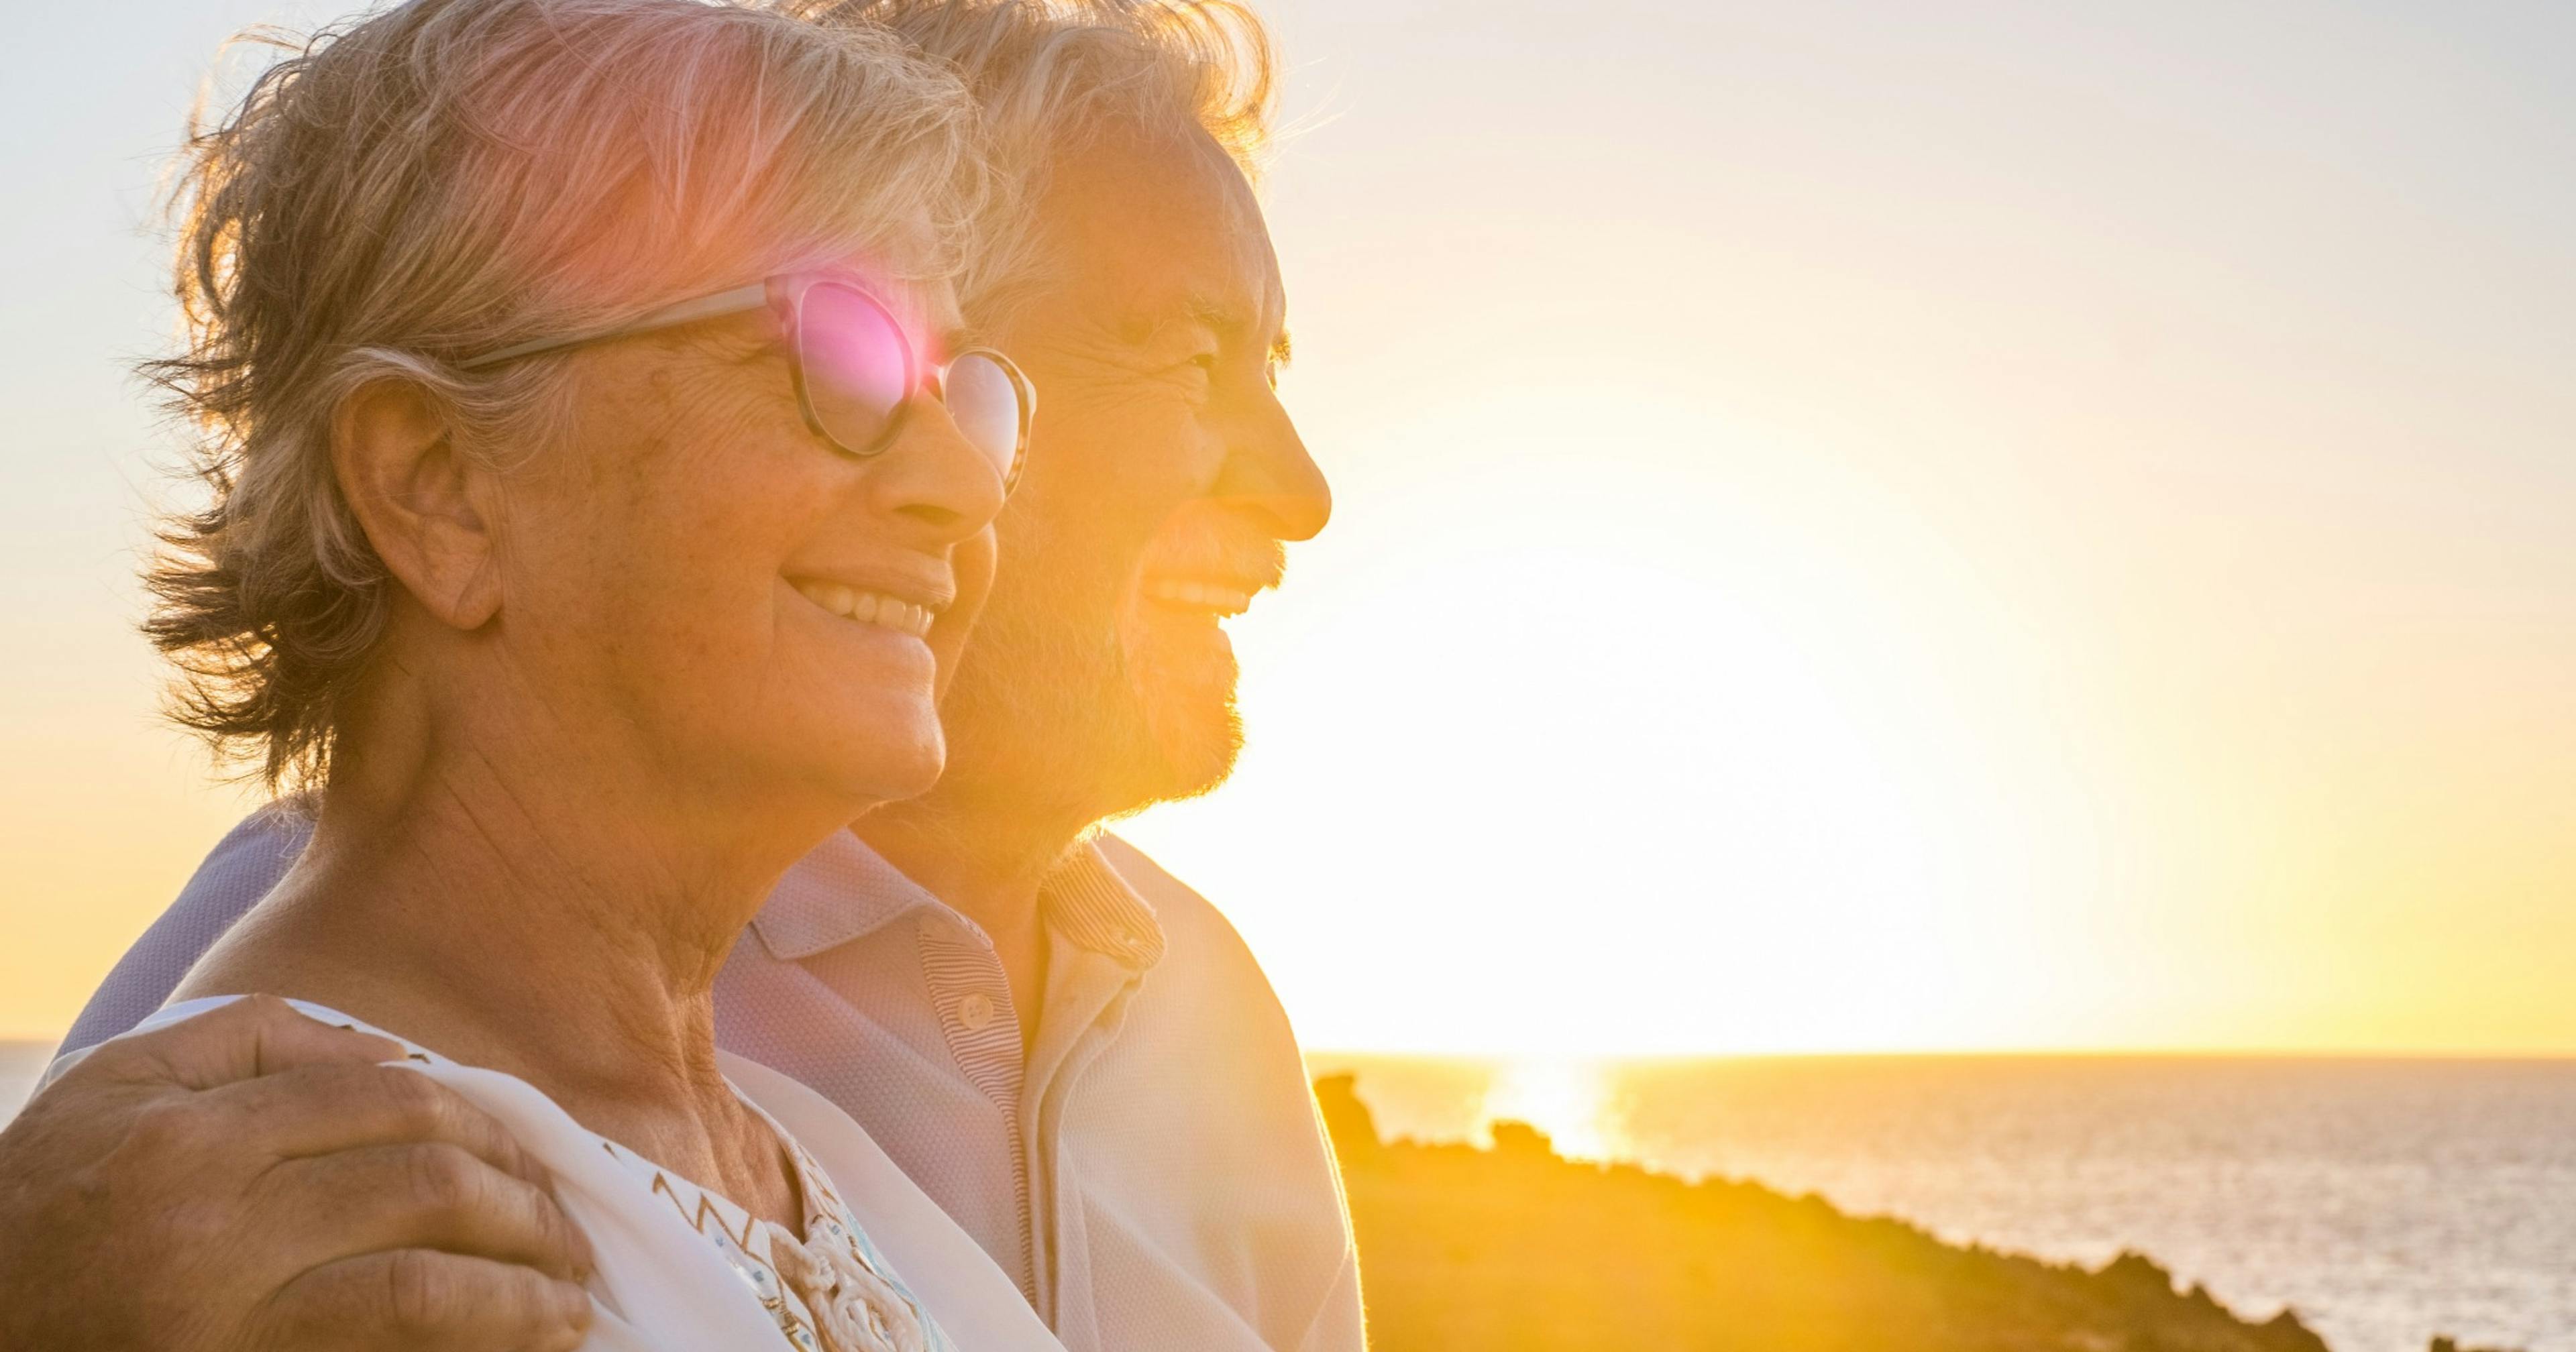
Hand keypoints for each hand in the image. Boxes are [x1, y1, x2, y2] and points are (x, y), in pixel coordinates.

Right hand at [0, 994, 594, 1350]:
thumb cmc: (48, 1204)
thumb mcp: (119, 1088)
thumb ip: (252, 1039)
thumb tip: (390, 1051)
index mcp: (192, 1139)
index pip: (387, 1104)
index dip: (483, 1123)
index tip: (529, 1153)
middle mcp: (212, 1229)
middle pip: (420, 1189)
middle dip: (519, 1205)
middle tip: (565, 1228)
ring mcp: (226, 1325)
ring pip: (418, 1290)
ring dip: (518, 1293)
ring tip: (569, 1302)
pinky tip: (515, 1350)